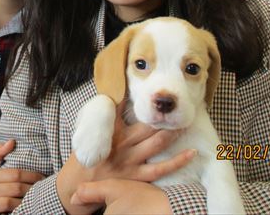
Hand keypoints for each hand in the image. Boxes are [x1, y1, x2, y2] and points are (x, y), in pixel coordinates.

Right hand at [0, 139, 42, 214]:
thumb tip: (12, 141)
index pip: (14, 174)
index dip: (31, 175)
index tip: (41, 177)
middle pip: (14, 187)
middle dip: (31, 188)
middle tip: (42, 187)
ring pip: (10, 201)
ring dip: (25, 200)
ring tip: (35, 197)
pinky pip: (4, 211)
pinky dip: (16, 209)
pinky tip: (24, 207)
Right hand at [57, 104, 195, 213]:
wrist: (78, 182)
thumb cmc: (86, 154)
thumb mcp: (89, 131)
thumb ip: (104, 115)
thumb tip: (117, 94)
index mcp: (109, 129)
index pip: (121, 107)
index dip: (136, 97)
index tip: (149, 88)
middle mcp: (121, 143)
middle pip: (146, 125)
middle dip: (162, 116)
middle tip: (176, 106)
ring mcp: (129, 161)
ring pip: (156, 143)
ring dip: (172, 132)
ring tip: (184, 121)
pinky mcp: (136, 176)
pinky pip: (160, 169)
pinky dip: (177, 161)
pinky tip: (191, 152)